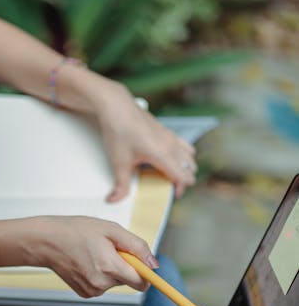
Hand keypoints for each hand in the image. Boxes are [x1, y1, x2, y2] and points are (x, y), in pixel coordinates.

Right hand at [29, 215, 158, 296]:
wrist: (46, 242)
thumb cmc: (76, 231)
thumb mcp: (111, 229)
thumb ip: (137, 246)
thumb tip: (154, 264)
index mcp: (109, 267)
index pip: (141, 283)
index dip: (146, 274)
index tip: (144, 266)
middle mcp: (101, 284)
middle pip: (128, 280)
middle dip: (125, 266)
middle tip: (109, 249)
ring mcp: (92, 291)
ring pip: (115, 282)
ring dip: (111, 269)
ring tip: (95, 253)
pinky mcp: (84, 294)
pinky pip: (103, 286)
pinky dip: (100, 275)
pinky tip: (87, 262)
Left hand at [91, 80, 196, 200]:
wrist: (116, 106)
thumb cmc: (119, 130)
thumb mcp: (119, 162)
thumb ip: (120, 184)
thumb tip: (114, 199)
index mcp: (163, 155)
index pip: (184, 178)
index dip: (179, 190)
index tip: (169, 196)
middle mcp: (171, 145)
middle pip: (190, 168)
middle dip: (182, 180)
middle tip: (167, 187)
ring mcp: (170, 136)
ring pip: (190, 156)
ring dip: (184, 167)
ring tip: (168, 174)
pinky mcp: (166, 130)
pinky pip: (183, 145)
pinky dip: (181, 155)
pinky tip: (165, 158)